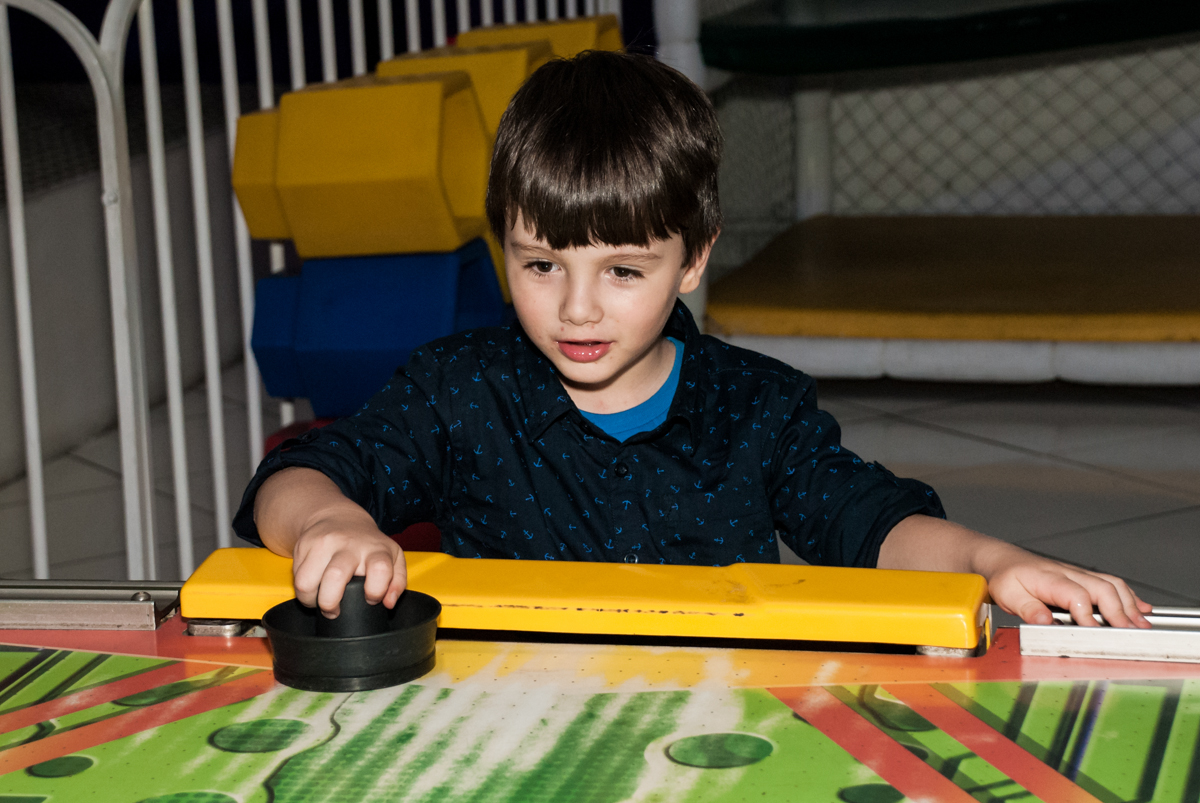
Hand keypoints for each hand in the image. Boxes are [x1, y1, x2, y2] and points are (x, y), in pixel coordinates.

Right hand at [255, 467, 407, 618]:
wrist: (337, 517)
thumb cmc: (368, 545)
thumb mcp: (392, 558)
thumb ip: (397, 582)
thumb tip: (388, 604)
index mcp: (375, 549)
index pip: (380, 569)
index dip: (375, 591)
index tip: (370, 599)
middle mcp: (348, 544)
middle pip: (335, 576)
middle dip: (330, 603)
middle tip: (334, 610)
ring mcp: (323, 543)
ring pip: (306, 582)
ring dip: (310, 600)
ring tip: (320, 600)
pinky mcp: (303, 545)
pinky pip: (296, 578)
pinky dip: (302, 590)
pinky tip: (313, 586)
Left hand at [878, 515, 1151, 627]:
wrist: (1000, 561)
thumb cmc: (1004, 578)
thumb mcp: (1007, 594)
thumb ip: (1028, 608)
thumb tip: (1044, 621)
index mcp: (1050, 578)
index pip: (1076, 595)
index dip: (1087, 613)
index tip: (1094, 631)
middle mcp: (1068, 574)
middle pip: (1102, 588)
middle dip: (1119, 610)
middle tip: (1130, 632)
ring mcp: (1078, 575)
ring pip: (1111, 584)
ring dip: (1129, 604)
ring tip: (1141, 624)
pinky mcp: (1083, 579)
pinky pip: (1111, 584)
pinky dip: (1130, 597)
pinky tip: (1142, 610)